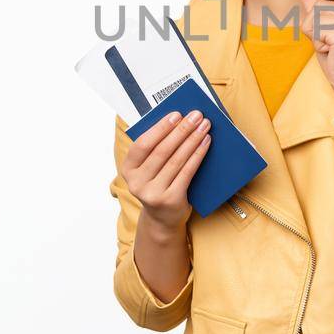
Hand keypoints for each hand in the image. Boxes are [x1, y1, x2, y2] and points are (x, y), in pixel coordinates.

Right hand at [121, 110, 211, 229]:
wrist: (162, 219)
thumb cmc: (157, 185)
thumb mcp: (148, 169)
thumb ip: (155, 149)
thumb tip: (178, 121)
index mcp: (128, 169)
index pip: (142, 145)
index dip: (160, 128)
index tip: (176, 114)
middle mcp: (137, 183)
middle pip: (162, 151)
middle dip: (181, 130)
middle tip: (196, 116)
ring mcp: (153, 193)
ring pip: (176, 160)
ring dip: (192, 140)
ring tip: (204, 126)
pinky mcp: (170, 200)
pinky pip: (187, 172)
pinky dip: (198, 155)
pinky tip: (205, 143)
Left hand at [294, 0, 333, 100]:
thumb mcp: (324, 30)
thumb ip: (316, 8)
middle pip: (318, 6)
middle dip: (313, 26)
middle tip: (327, 43)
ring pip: (314, 18)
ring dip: (315, 36)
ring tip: (330, 48)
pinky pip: (316, 30)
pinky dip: (318, 44)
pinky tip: (331, 52)